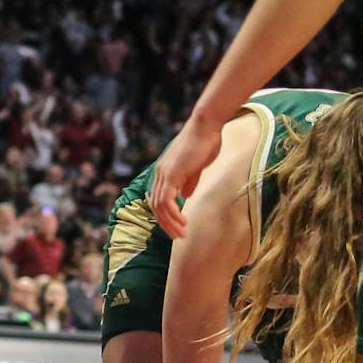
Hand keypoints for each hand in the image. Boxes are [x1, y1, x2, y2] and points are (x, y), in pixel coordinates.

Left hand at [148, 112, 222, 238]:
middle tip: (178, 236)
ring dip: (169, 223)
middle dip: (166, 224)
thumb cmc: (205, 142)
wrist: (206, 126)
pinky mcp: (171, 175)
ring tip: (181, 234)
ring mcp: (163, 174)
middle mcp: (159, 174)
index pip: (159, 200)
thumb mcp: (196, 166)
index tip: (178, 227)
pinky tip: (182, 222)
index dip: (166, 216)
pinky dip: (172, 214)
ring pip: (159, 206)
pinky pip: (165, 201)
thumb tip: (184, 195)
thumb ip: (189, 181)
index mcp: (164, 172)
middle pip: (155, 206)